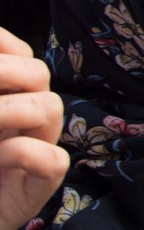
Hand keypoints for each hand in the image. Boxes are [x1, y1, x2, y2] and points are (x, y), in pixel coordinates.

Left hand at [0, 26, 68, 229]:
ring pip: (51, 108)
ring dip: (10, 109)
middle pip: (39, 73)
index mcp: (3, 100)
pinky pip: (52, 159)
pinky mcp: (41, 186)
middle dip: (6, 69)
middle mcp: (23, 120)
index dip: (3, 44)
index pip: (18, 55)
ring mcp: (36, 150)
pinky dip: (23, 152)